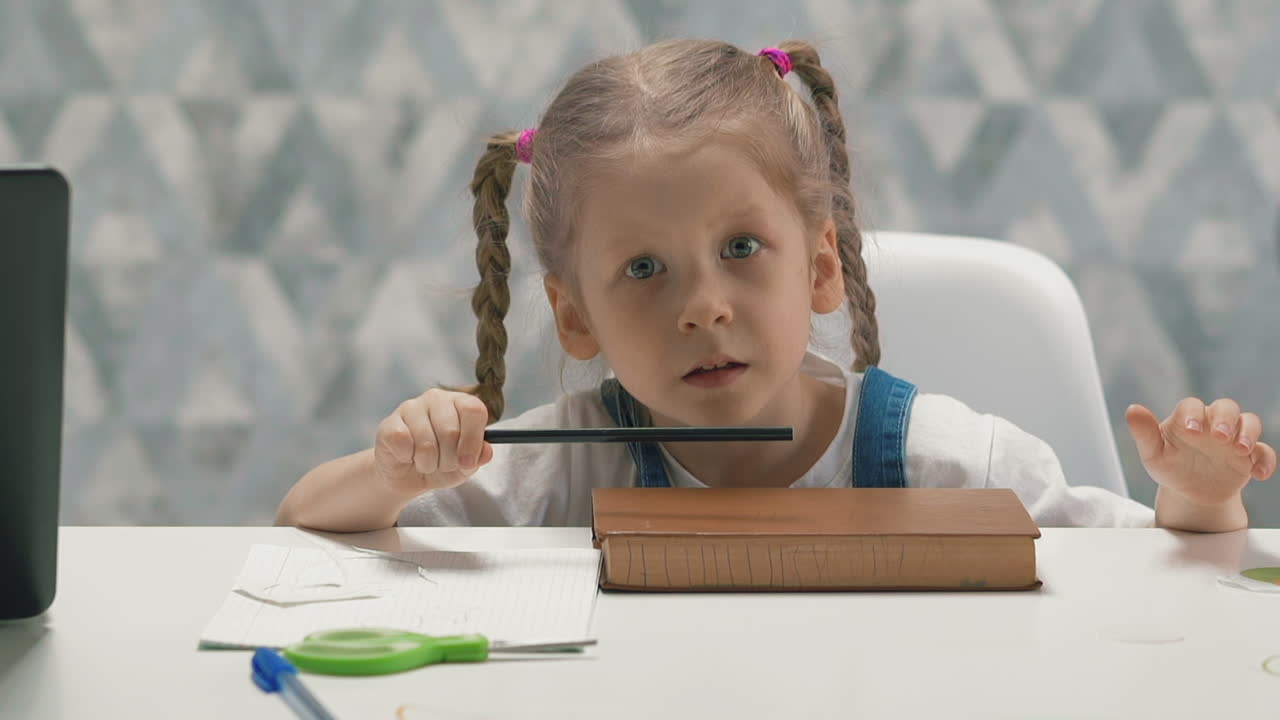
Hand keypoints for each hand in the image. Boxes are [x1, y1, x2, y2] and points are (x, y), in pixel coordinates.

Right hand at [374, 388, 494, 496]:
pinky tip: (408, 456)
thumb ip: (478, 457)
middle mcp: (436, 399)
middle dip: (449, 459)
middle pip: (451, 430)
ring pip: (427, 442)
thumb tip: (487, 452)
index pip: (474, 410)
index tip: (468, 462)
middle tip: (443, 466)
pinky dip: (408, 458)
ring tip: (426, 463)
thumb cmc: (441, 464)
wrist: (408, 477)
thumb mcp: (465, 466)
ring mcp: (411, 407)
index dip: (473, 440)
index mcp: (460, 403)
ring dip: (429, 463)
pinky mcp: (390, 423)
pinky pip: (404, 444)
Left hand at [1125, 398, 1275, 506]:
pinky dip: (1265, 460)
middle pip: (1226, 406)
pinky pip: (1264, 452)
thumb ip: (1144, 433)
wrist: (1191, 493)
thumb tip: (1132, 409)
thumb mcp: (1153, 454)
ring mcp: (1233, 437)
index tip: (1191, 432)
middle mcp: (1212, 422)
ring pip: (1249, 422)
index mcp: (1187, 418)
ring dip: (1248, 433)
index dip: (1192, 415)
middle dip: (1225, 419)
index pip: (1191, 406)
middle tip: (1220, 436)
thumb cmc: (1169, 467)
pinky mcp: (1250, 455)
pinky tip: (1259, 474)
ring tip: (1240, 450)